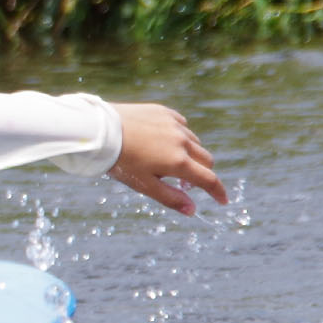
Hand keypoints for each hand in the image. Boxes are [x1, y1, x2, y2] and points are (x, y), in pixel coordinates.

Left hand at [107, 102, 225, 214]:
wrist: (99, 130)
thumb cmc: (120, 161)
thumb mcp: (144, 185)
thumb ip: (170, 198)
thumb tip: (193, 211)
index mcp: (178, 162)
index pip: (208, 179)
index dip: (218, 192)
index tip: (222, 201)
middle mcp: (181, 140)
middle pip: (206, 159)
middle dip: (202, 173)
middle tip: (184, 183)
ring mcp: (174, 123)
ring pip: (194, 142)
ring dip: (190, 154)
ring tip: (168, 162)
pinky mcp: (163, 111)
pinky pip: (181, 125)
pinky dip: (179, 136)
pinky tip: (164, 141)